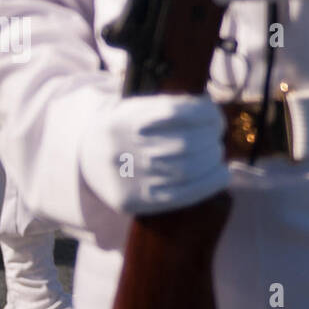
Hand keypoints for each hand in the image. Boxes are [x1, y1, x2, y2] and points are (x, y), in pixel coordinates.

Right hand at [78, 94, 228, 215]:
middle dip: (211, 138)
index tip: (215, 116)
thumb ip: (172, 106)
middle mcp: (125, 149)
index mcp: (126, 119)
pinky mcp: (135, 201)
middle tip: (217, 136)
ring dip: (212, 159)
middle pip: (186, 143)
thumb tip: (211, 110)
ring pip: (186, 169)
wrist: (86, 159)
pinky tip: (222, 174)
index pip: (176, 113)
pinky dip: (208, 184)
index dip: (205, 113)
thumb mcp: (139, 107)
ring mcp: (129, 178)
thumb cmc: (127, 128)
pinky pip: (179, 196)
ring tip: (216, 152)